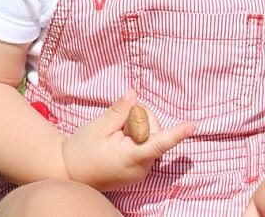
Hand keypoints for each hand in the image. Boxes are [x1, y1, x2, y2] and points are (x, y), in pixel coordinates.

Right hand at [61, 90, 194, 190]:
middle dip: (137, 118)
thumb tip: (133, 95)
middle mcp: (142, 166)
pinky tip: (117, 141)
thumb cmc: (82, 150)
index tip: (193, 125)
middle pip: (153, 129)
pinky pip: (145, 143)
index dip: (177, 133)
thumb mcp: (98, 127)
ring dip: (134, 127)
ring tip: (113, 135)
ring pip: (150, 135)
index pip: (158, 142)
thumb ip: (118, 111)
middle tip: (114, 125)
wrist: (71, 171)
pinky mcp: (140, 168)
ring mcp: (143, 169)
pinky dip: (134, 136)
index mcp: (131, 157)